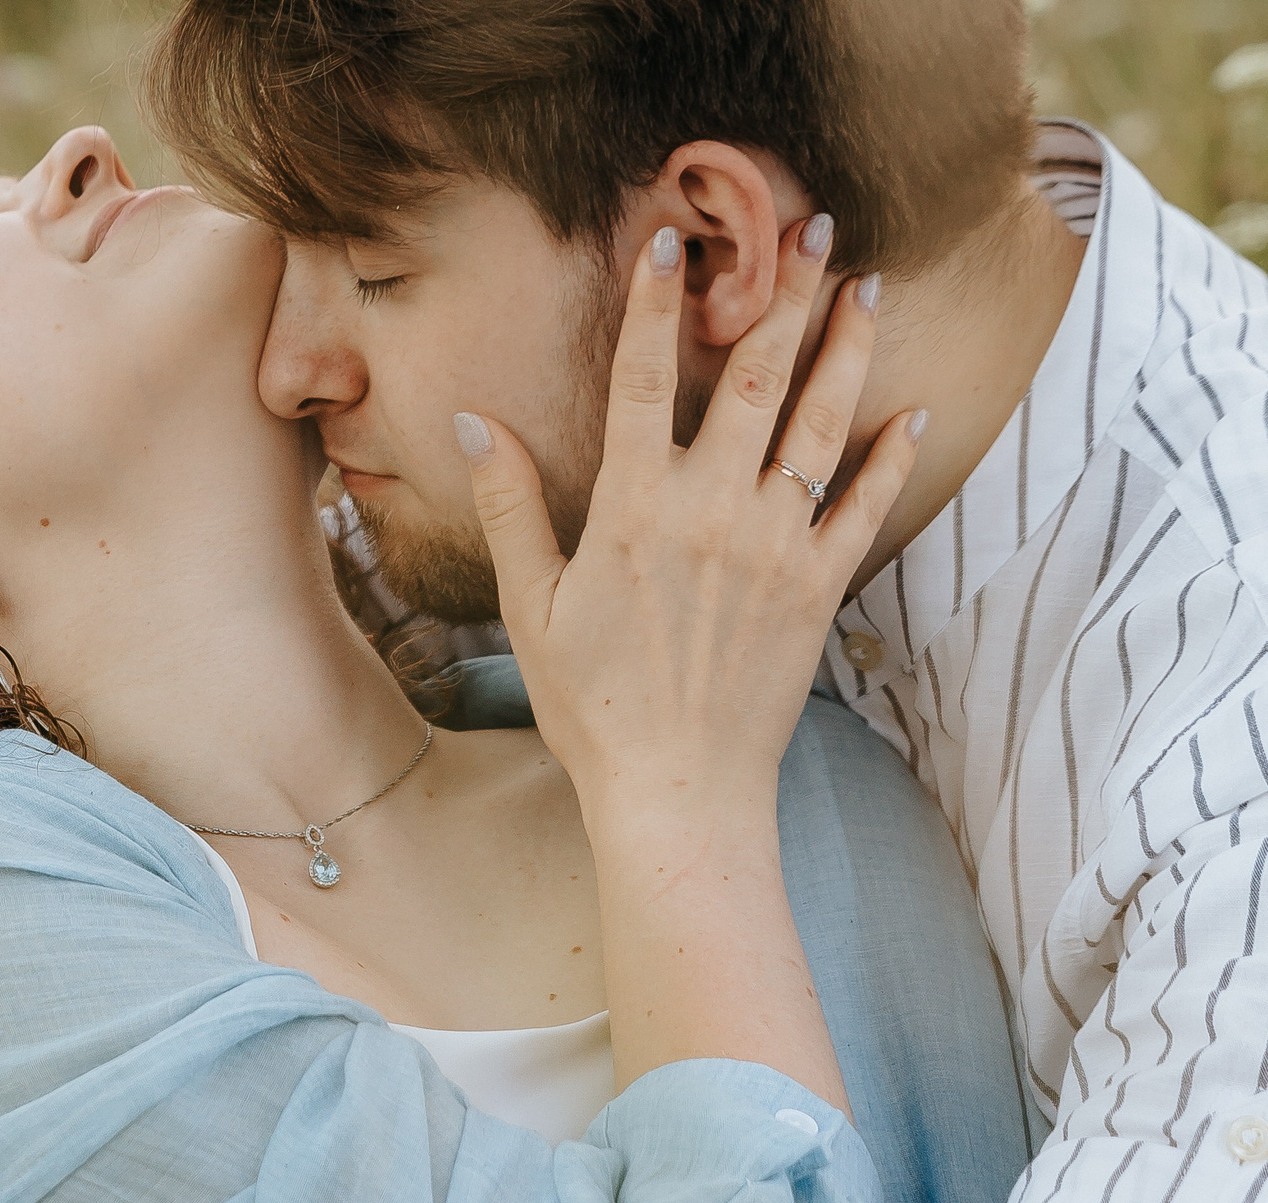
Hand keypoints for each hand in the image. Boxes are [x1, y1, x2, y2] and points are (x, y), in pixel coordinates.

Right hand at [457, 215, 922, 825]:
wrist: (675, 790)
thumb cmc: (590, 705)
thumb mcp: (530, 607)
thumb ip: (510, 507)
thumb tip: (476, 423)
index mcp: (633, 511)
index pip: (644, 381)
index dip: (654, 305)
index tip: (668, 241)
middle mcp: (712, 512)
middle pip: (756, 378)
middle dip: (785, 293)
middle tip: (812, 226)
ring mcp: (775, 546)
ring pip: (821, 424)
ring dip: (847, 347)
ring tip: (867, 285)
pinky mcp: (820, 588)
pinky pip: (865, 505)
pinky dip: (893, 455)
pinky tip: (911, 411)